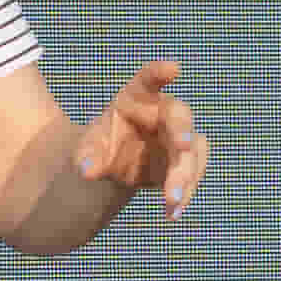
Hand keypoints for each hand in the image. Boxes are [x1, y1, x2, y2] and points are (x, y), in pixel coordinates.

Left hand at [70, 57, 207, 220]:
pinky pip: (192, 174)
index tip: (173, 69)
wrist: (113, 165)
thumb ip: (87, 156)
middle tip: (183, 147)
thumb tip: (87, 170)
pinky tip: (171, 212)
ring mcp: (178, 137)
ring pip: (193, 150)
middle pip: (180, 117)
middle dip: (183, 132)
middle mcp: (163, 113)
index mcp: (138, 97)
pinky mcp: (184, 162)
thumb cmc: (101, 144)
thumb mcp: (88, 148)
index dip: (161, 72)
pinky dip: (184, 193)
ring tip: (171, 199)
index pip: (150, 78)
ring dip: (186, 174)